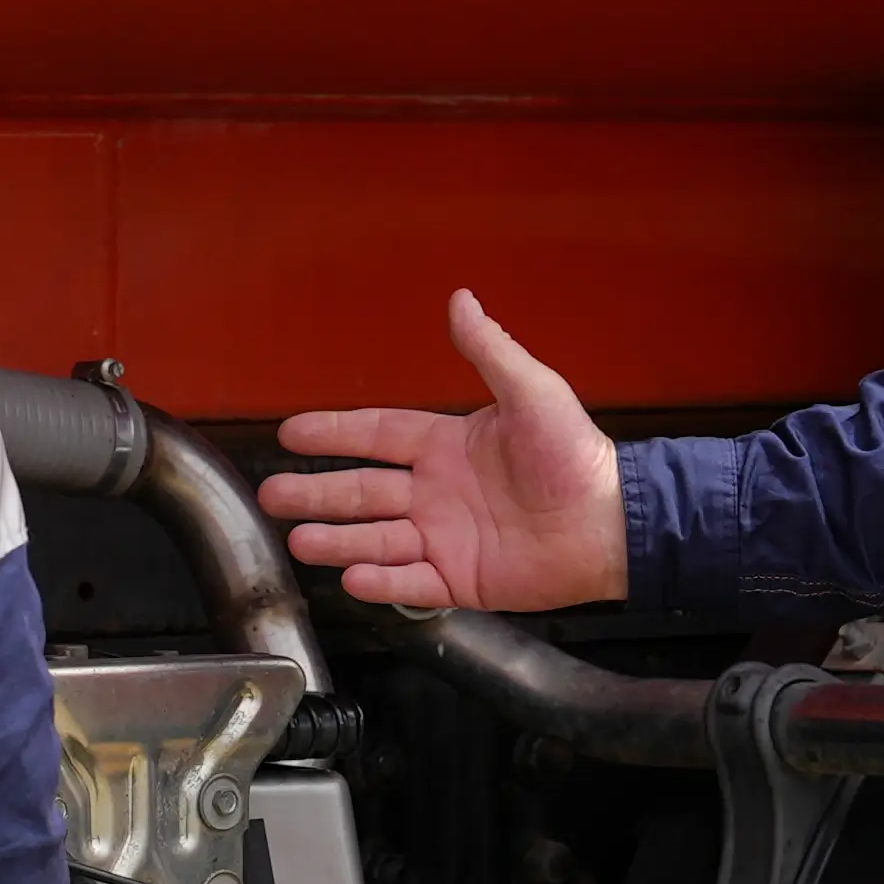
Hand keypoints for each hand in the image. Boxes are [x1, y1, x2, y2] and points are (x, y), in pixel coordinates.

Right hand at [261, 292, 628, 613]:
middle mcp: (437, 494)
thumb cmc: (575, 455)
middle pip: (363, 491)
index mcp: (448, 447)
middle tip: (273, 493)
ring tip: (297, 539)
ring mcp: (445, 539)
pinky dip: (382, 582)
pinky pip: (411, 584)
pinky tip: (351, 576)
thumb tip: (462, 299)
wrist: (611, 522)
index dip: (335, 433)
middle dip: (317, 492)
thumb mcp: (532, 393)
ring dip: (336, 540)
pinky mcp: (461, 581)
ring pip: (376, 540)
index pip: (377, 435)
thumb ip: (490, 351)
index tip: (291, 431)